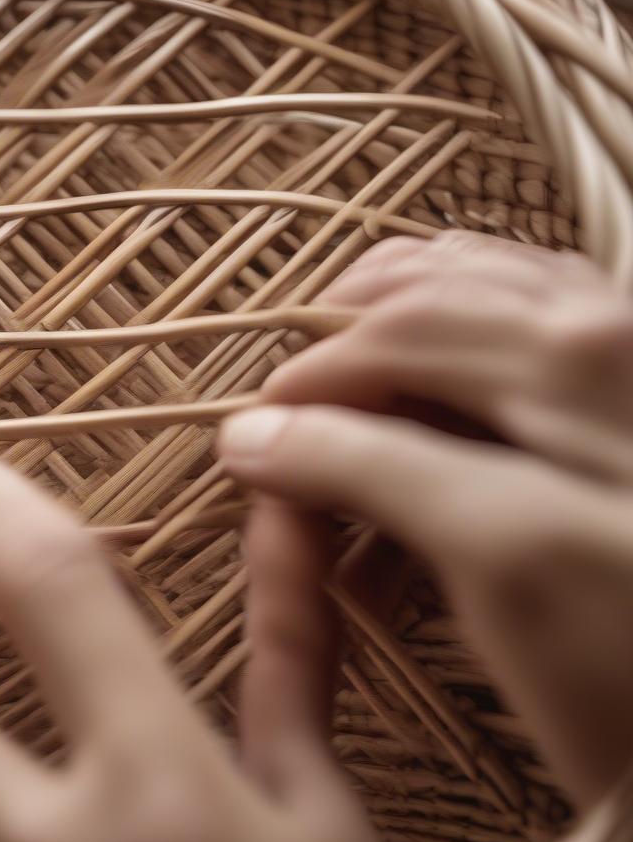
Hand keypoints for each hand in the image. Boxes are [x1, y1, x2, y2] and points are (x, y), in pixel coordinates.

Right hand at [220, 231, 632, 810]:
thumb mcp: (508, 566)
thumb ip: (374, 474)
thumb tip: (254, 437)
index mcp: (566, 359)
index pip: (387, 342)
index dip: (303, 393)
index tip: (246, 452)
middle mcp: (603, 322)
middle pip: (426, 294)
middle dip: (336, 346)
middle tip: (282, 415)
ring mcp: (627, 339)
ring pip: (478, 276)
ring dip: (390, 309)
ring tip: (333, 356)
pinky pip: (532, 292)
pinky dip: (458, 299)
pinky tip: (431, 331)